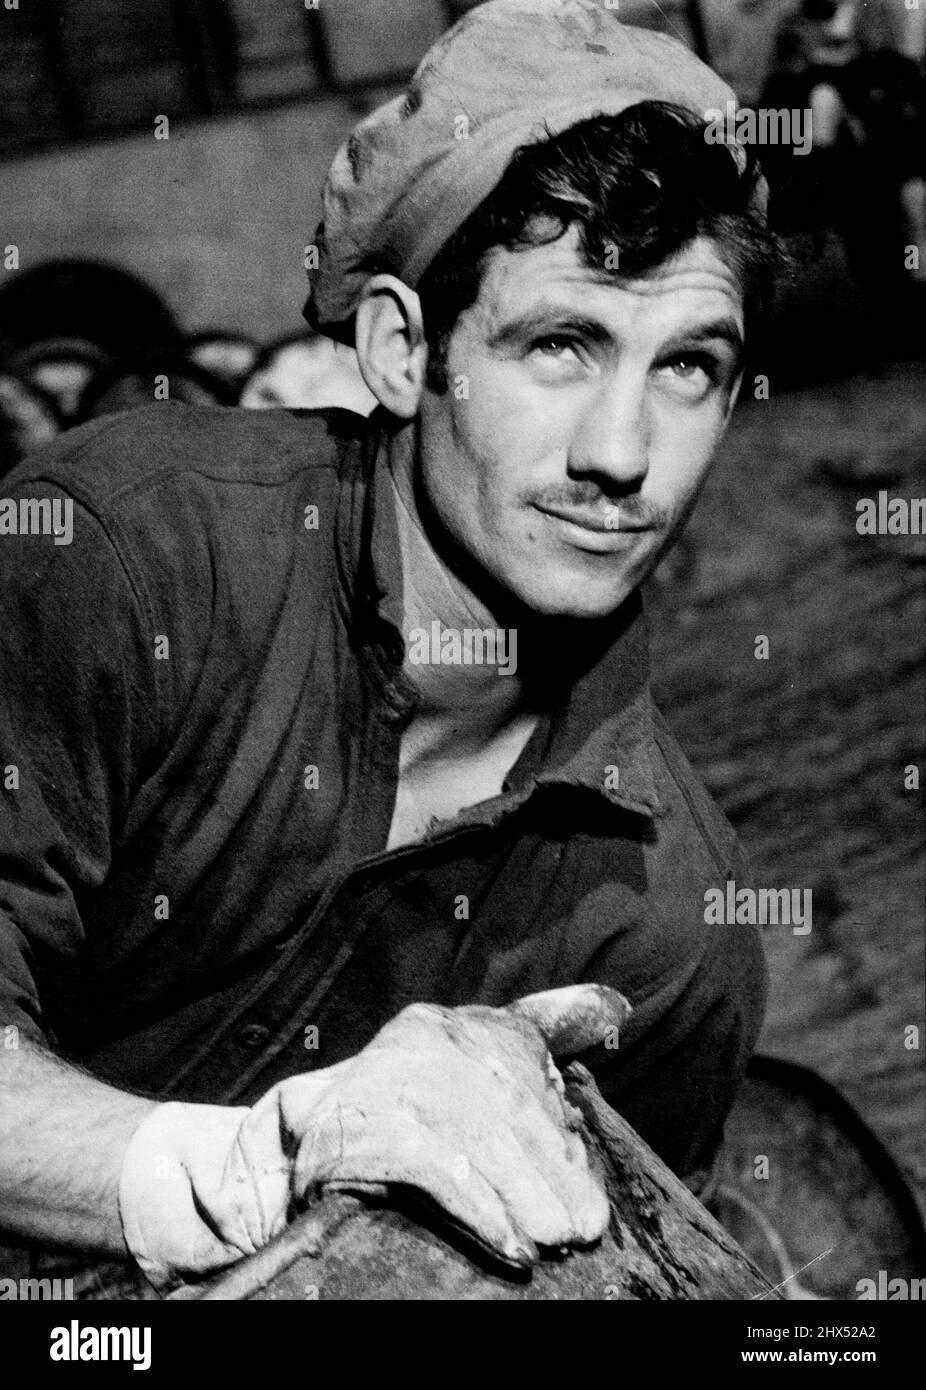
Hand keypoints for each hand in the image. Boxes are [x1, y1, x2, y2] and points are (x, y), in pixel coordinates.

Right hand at [119, 983, 628, 1289]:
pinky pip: (434, 1163)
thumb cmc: (380, 1139)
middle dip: (549, 1173)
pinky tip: (508, 1242)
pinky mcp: (355, 1120)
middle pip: (507, 1105)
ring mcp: (386, 1072)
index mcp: (449, 1026)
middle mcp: (422, 1035)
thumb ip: (514, 1078)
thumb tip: (606, 1019)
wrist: (267, 1165)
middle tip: (580, 1231)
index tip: (587, 1183)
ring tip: (552, 1241)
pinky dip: (477, 1206)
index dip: (558, 1129)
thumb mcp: (452, 1098)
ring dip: (522, 1197)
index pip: (522, 1062)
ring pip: (478, 1135)